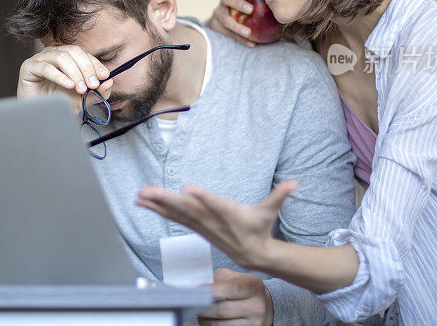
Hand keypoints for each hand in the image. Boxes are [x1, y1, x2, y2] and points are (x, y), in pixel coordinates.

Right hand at [16, 44, 112, 111]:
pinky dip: (60, 76)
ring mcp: (40, 59)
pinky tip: (68, 85)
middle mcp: (53, 54)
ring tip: (80, 88)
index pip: (83, 54)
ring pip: (61, 57)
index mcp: (66, 57)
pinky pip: (46, 67)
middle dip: (86, 68)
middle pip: (73, 51)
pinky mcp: (29, 67)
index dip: (95, 64)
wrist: (37, 115)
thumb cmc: (58, 103)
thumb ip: (96, 92)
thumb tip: (110, 82)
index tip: (104, 76)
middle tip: (92, 85)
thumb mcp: (82, 99)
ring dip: (74, 72)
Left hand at [136, 180, 297, 269]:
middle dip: (167, 200)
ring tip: (140, 195)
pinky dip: (158, 210)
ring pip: (177, 214)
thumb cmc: (260, 228)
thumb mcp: (270, 211)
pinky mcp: (195, 226)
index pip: (215, 205)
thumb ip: (280, 195)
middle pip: (188, 209)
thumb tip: (296, 182)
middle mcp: (212, 221)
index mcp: (230, 214)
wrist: (253, 254)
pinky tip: (144, 203)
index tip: (189, 188)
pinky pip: (174, 217)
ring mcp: (201, 225)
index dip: (203, 197)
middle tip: (149, 191)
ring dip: (157, 204)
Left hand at [197, 268, 272, 325]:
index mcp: (253, 286)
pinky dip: (211, 325)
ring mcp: (253, 322)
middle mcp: (256, 306)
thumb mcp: (235, 277)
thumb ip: (219, 279)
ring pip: (220, 324)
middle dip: (203, 307)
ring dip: (205, 319)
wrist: (262, 305)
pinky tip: (208, 319)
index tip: (198, 290)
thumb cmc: (243, 288)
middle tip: (192, 302)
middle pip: (222, 310)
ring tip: (199, 311)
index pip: (231, 289)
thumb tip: (199, 286)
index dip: (212, 290)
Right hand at [207, 0, 258, 47]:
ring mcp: (219, 13)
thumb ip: (263, 2)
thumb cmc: (247, 11)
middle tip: (251, 10)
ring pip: (224, 18)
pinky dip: (240, 39)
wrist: (225, 25)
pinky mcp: (216, 26)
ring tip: (248, 32)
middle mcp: (225, 1)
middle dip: (238, 3)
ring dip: (236, 25)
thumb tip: (285, 5)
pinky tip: (252, 44)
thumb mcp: (253, 2)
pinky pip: (228, 34)